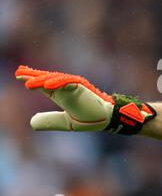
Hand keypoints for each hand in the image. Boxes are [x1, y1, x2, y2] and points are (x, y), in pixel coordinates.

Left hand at [15, 65, 155, 133]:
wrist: (107, 118)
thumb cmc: (90, 118)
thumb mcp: (66, 122)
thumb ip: (51, 120)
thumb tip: (32, 122)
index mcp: (63, 95)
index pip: (45, 85)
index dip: (33, 80)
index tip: (19, 75)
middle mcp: (66, 88)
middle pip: (47, 79)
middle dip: (34, 76)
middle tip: (19, 73)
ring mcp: (74, 86)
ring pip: (55, 79)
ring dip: (42, 80)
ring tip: (27, 83)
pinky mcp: (82, 87)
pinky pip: (68, 82)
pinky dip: (58, 82)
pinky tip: (47, 85)